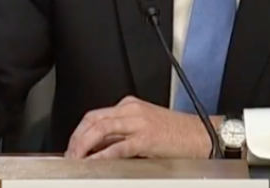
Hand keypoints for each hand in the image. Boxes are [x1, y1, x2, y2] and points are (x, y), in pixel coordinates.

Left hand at [65, 96, 214, 159]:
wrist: (201, 134)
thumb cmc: (177, 133)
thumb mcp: (145, 126)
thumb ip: (122, 134)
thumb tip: (99, 147)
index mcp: (130, 105)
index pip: (95, 115)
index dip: (79, 132)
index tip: (72, 146)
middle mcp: (131, 110)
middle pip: (93, 120)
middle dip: (76, 138)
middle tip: (69, 155)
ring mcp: (138, 123)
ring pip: (100, 129)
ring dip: (83, 145)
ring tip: (76, 159)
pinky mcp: (145, 138)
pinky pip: (117, 147)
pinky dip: (102, 155)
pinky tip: (94, 162)